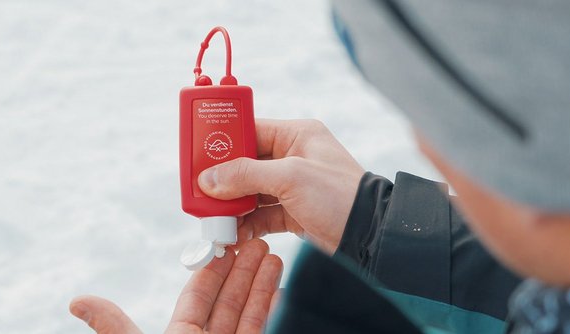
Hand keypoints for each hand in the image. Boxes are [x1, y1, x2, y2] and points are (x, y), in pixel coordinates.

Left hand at [70, 239, 282, 333]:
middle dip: (239, 270)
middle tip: (253, 240)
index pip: (194, 299)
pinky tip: (276, 284)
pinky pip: (259, 328)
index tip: (222, 247)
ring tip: (269, 252)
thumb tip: (75, 300)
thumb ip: (114, 327)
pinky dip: (268, 304)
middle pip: (224, 301)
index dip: (210, 271)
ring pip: (245, 312)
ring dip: (258, 282)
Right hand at [198, 119, 364, 253]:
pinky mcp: (293, 212)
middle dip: (222, 179)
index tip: (198, 154)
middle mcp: (292, 157)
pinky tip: (233, 233)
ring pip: (250, 191)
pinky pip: (260, 214)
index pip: (249, 130)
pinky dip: (246, 223)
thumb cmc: (340, 196)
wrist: (372, 236)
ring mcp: (292, 186)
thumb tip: (209, 179)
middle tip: (200, 191)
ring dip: (231, 204)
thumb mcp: (291, 177)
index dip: (222, 141)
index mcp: (296, 135)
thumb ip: (246, 174)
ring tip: (213, 217)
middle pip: (244, 163)